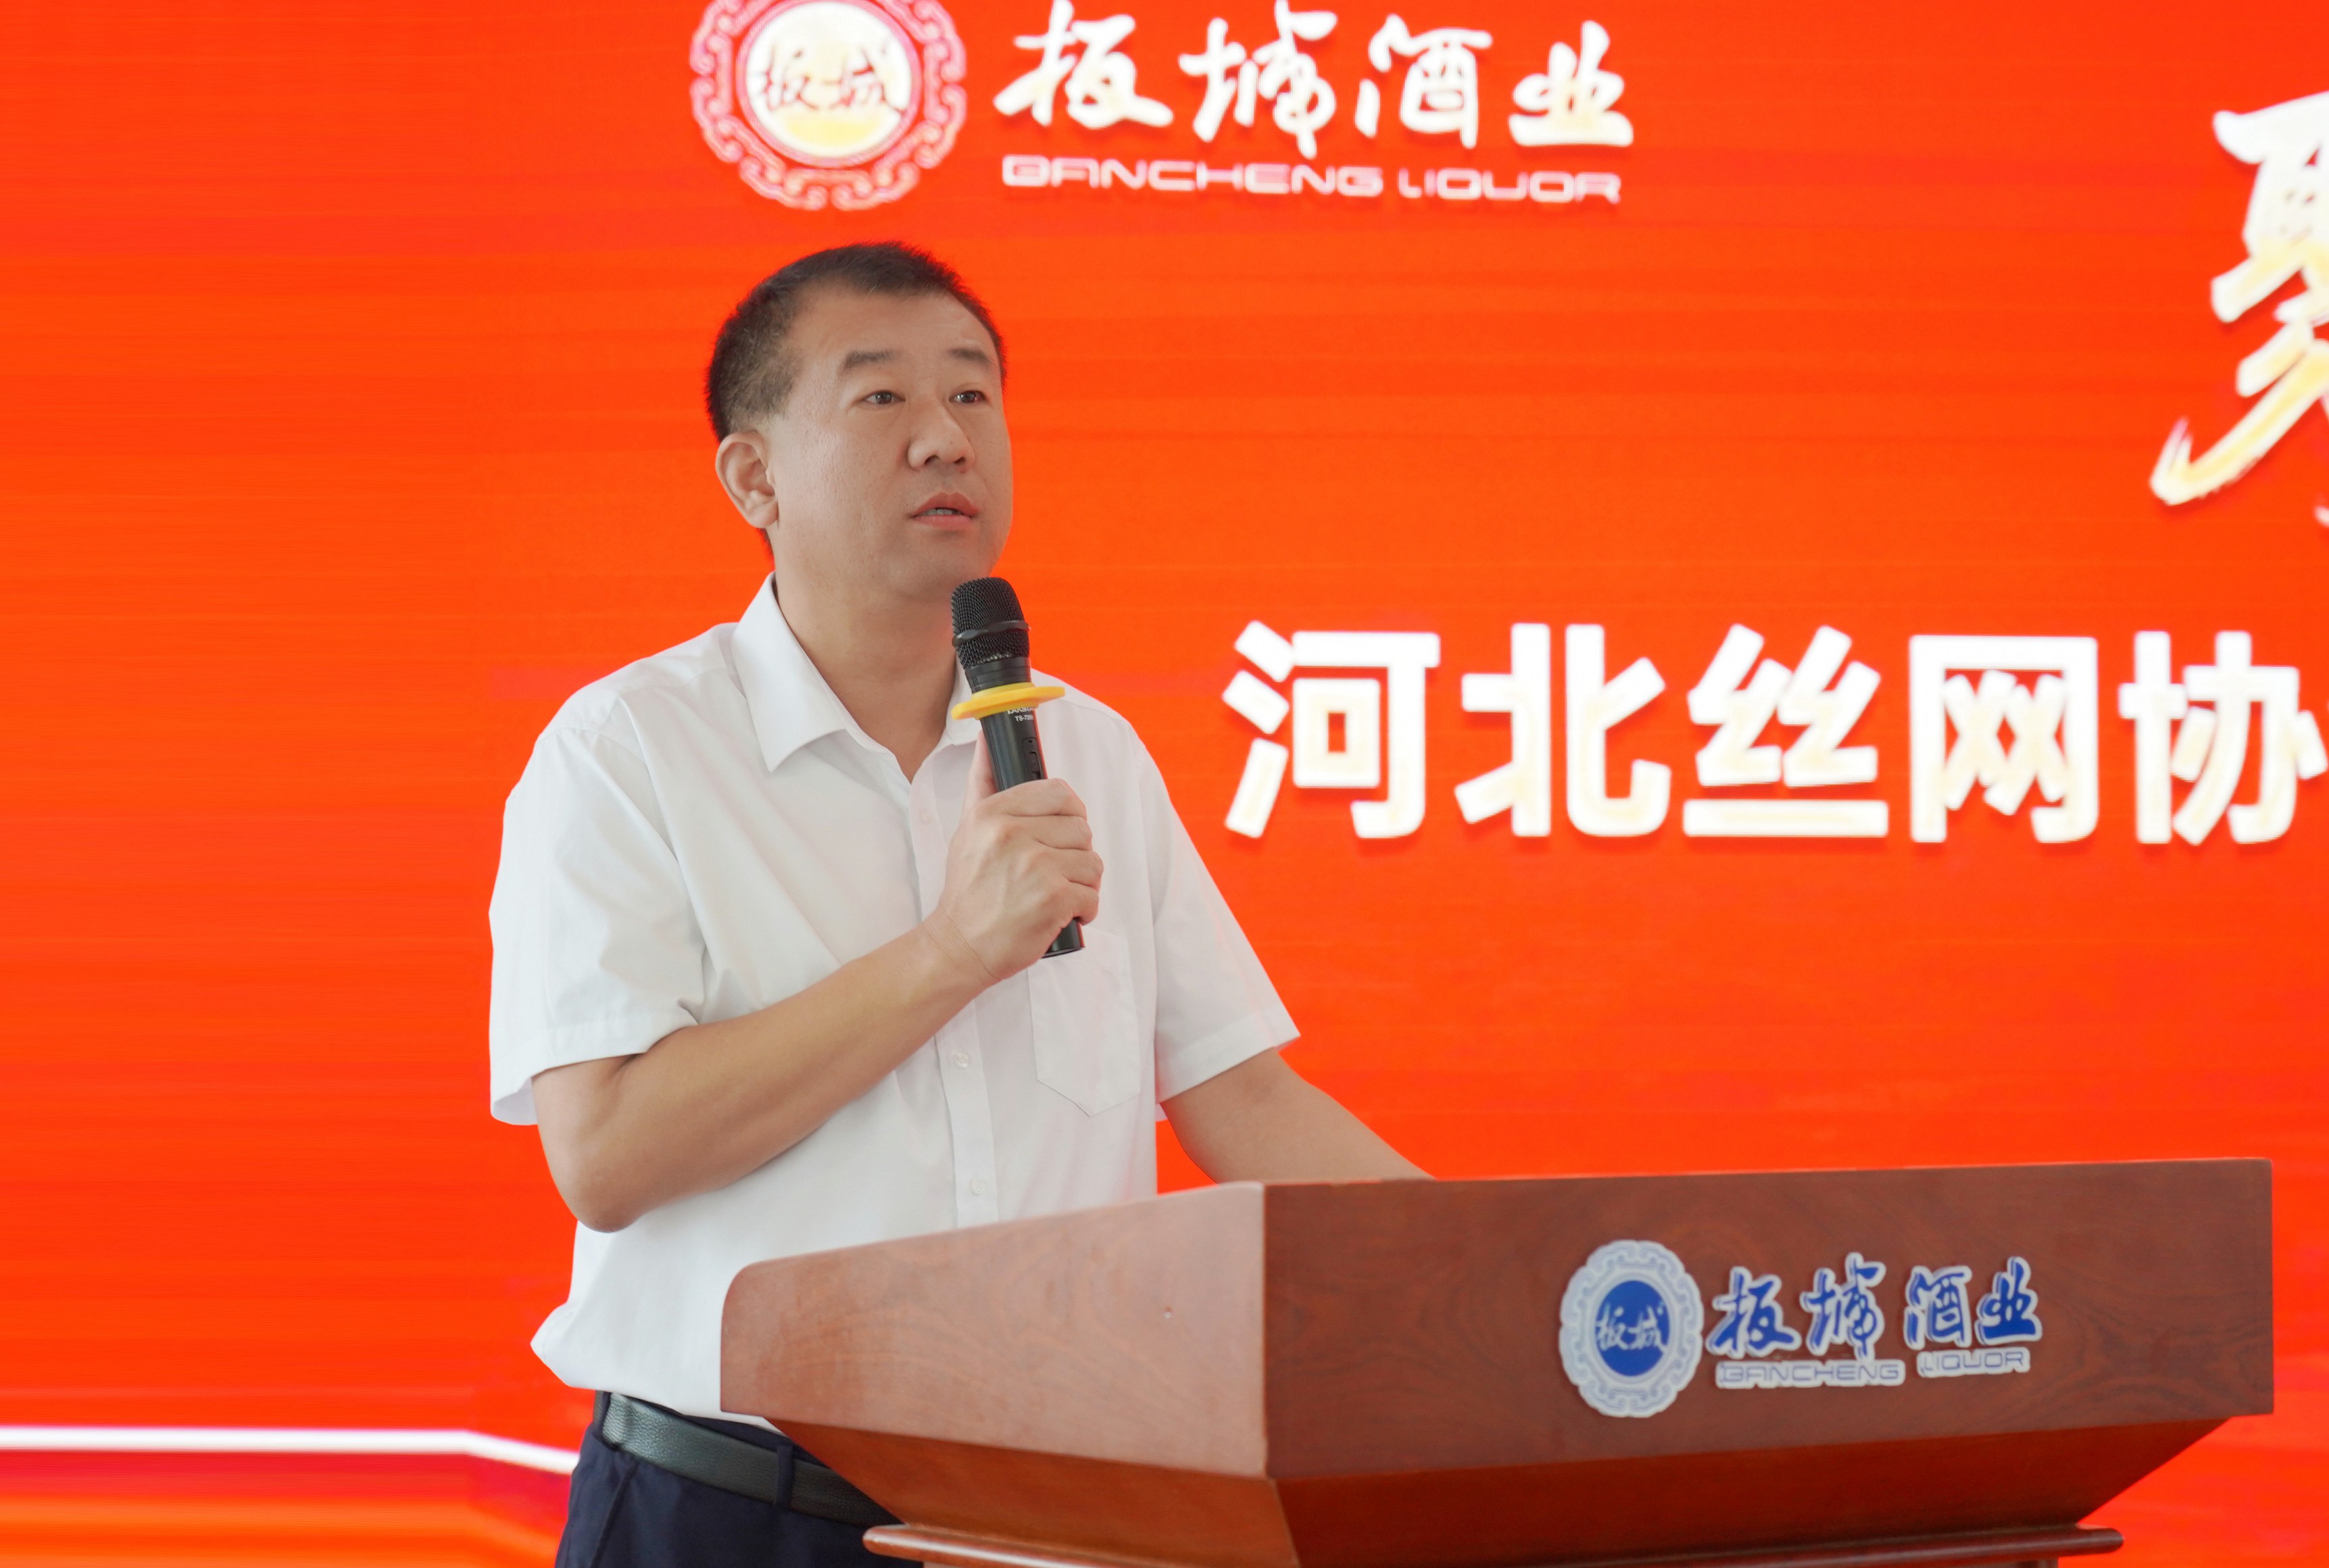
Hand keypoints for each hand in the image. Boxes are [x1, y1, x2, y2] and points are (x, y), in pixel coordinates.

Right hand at [925, 732, 1102, 985]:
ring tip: (1056, 894)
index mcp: (993, 813)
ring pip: (1092, 862)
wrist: (959, 946)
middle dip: (1075, 853)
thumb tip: (987, 739)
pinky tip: (1061, 915)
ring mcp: (1036, 867)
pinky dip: (1084, 911)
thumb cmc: (967, 891)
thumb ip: (983, 782)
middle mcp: (1013, 835)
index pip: (1059, 792)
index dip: (1068, 814)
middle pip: (1081, 829)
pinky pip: (1093, 895)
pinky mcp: (1054, 899)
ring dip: (1081, 884)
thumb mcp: (967, 830)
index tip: (1060, 833)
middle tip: (1054, 871)